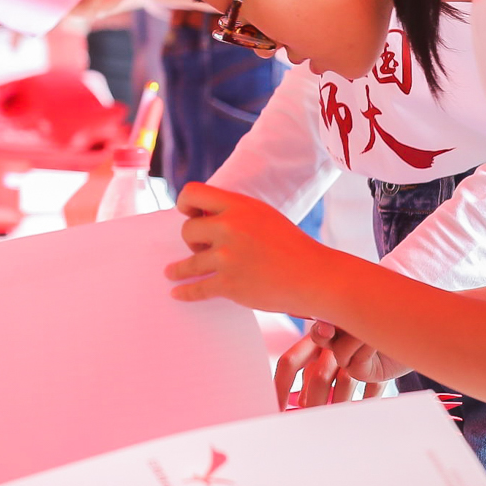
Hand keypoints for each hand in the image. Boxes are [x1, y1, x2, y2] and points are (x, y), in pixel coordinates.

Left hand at [166, 182, 328, 314]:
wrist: (314, 276)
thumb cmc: (292, 245)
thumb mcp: (264, 215)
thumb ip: (235, 213)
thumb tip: (204, 218)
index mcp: (238, 206)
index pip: (193, 193)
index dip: (186, 204)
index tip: (188, 214)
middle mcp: (229, 228)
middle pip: (188, 230)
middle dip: (192, 241)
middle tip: (201, 248)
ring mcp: (227, 257)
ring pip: (189, 262)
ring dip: (178, 269)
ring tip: (171, 272)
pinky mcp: (229, 284)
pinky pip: (197, 288)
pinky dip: (184, 292)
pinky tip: (177, 292)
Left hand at [275, 322, 409, 408]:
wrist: (389, 322)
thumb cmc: (352, 344)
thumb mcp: (329, 352)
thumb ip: (312, 373)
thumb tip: (300, 403)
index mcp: (313, 337)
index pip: (290, 362)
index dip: (281, 387)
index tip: (280, 410)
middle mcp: (334, 340)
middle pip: (318, 377)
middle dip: (315, 404)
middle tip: (314, 422)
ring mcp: (358, 346)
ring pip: (345, 384)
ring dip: (341, 404)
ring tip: (341, 416)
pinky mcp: (380, 357)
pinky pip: (371, 386)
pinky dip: (366, 400)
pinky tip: (364, 405)